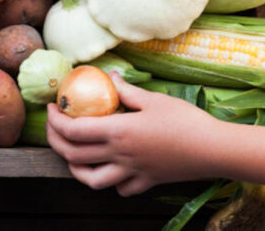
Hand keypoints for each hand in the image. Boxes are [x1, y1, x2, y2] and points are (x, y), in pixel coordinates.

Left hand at [46, 74, 217, 195]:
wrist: (214, 149)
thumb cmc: (185, 120)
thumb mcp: (153, 99)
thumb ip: (126, 91)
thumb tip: (108, 77)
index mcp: (117, 131)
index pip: (72, 130)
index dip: (55, 120)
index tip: (51, 107)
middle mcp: (119, 155)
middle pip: (73, 155)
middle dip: (55, 141)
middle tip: (53, 126)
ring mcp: (131, 172)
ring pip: (91, 179)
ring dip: (75, 168)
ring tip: (74, 155)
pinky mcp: (146, 182)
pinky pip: (121, 188)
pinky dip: (111, 182)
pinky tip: (113, 170)